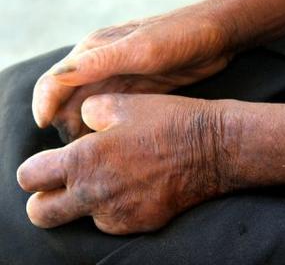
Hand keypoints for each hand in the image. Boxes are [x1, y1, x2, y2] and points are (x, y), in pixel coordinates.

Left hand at [18, 94, 232, 234]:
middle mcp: (95, 194)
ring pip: (79, 218)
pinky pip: (110, 222)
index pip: (30, 178)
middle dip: (45, 199)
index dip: (34, 170)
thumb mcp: (120, 103)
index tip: (46, 164)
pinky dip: (112, 207)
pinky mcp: (139, 225)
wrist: (211, 147)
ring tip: (111, 176)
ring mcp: (118, 215)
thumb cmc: (166, 121)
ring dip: (85, 202)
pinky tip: (133, 185)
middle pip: (41, 214)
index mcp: (84, 159)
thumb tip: (80, 126)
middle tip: (64, 180)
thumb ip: (86, 114)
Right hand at [32, 3, 233, 142]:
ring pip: (88, 109)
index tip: (46, 131)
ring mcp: (118, 78)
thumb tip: (58, 78)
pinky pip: (109, 112)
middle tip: (75, 150)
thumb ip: (100, 61)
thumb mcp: (140, 49)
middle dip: (65, 124)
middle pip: (69, 100)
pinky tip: (108, 142)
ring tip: (90, 152)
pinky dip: (103, 127)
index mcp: (94, 51)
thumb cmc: (180, 37)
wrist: (214, 37)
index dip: (45, 105)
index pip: (55, 81)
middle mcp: (101, 65)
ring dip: (84, 129)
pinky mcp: (135, 89)